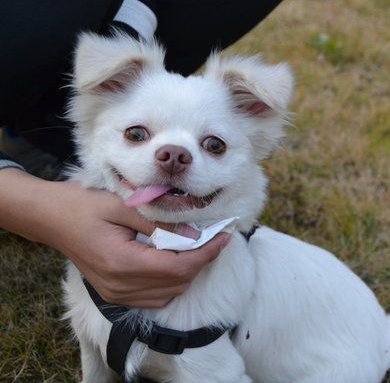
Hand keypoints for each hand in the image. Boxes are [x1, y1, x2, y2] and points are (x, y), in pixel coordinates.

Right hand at [0, 168, 230, 307]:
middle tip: (215, 237)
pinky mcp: (115, 294)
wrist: (52, 219)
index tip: (224, 236)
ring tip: (198, 245)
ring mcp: (117, 294)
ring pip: (169, 292)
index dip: (206, 253)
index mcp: (122, 263)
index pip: (178, 268)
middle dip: (201, 260)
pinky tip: (175, 259)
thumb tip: (193, 231)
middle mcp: (121, 286)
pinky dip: (172, 281)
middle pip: (177, 282)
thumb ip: (159, 220)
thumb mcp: (123, 205)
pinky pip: (155, 296)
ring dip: (188, 271)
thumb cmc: (84, 206)